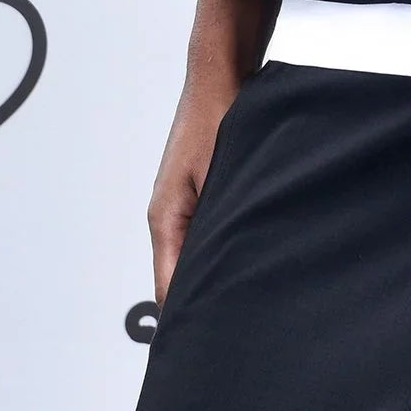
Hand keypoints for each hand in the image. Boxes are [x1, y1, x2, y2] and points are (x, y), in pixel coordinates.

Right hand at [144, 81, 238, 307]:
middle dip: (202, 296)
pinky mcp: (200, 190)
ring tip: (241, 289)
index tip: (202, 339)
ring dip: (214, 269)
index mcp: (164, 216)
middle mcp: (168, 214)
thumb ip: (214, 224)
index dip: (185, 316)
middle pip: (179, 275)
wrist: (221, 71)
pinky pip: (206, 230)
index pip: (168, 287)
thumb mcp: (220, 173)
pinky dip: (221, 243)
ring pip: (194, 253)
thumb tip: (215, 271)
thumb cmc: (217, 112)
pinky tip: (245, 248)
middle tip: (232, 318)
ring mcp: (183, 202)